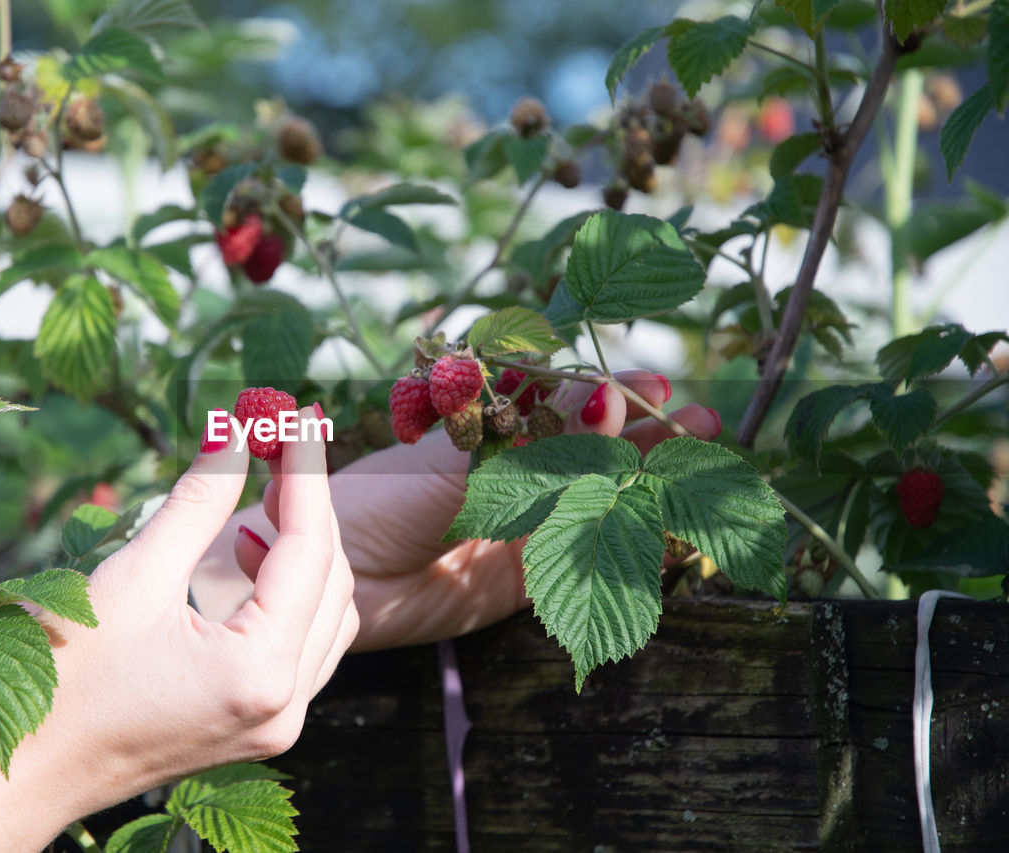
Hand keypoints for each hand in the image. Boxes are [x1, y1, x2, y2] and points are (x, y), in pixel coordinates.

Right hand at [0, 408, 355, 851]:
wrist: (19, 777)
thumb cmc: (61, 680)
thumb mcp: (133, 577)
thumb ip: (198, 503)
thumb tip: (235, 432)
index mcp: (259, 672)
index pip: (310, 549)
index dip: (307, 472)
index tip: (297, 412)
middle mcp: (284, 706)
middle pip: (331, 581)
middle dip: (310, 504)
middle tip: (279, 441)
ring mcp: (277, 725)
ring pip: (328, 615)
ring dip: (307, 550)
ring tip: (268, 491)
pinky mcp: (260, 727)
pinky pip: (305, 648)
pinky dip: (292, 595)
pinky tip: (251, 555)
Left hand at [198, 370, 718, 651]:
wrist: (330, 579)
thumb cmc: (373, 502)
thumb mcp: (453, 463)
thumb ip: (525, 443)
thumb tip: (593, 398)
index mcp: (487, 434)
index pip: (565, 406)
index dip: (612, 396)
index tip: (659, 386)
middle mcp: (509, 476)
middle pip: (592, 451)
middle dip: (646, 436)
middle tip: (705, 423)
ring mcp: (519, 527)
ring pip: (598, 500)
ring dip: (647, 485)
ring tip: (699, 469)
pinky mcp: (520, 580)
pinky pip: (586, 556)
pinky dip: (630, 545)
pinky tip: (672, 533)